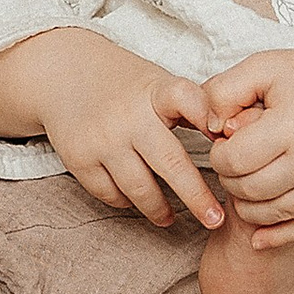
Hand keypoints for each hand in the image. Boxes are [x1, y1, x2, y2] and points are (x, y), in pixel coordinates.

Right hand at [13, 34, 225, 232]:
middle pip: (170, 163)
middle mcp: (128, 116)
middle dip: (196, 197)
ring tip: (171, 219)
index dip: (205, 115)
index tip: (222, 139)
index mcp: (154, 91)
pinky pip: (111, 194)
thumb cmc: (125, 84)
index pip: (185, 99)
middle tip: (215, 220)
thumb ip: (190, 107)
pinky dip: (127, 202)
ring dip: (159, 209)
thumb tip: (229, 140)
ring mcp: (101, 139)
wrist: (63, 74)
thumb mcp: (158, 82)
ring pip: (139, 188)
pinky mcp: (79, 159)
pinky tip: (137, 202)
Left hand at [201, 26, 293, 245]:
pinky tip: (258, 237)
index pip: (235, 160)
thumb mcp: (263, 68)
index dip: (219, 155)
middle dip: (231, 180)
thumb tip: (208, 128)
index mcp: (293, 126)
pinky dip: (277, 235)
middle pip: (251, 189)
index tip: (224, 143)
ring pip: (273, 214)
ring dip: (248, 206)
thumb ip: (223, 92)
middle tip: (232, 164)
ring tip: (245, 184)